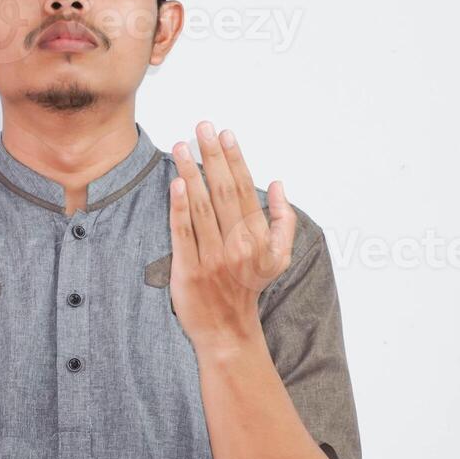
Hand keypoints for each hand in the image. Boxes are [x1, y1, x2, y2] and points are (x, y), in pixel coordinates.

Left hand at [167, 121, 295, 350]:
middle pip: (222, 191)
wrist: (227, 331)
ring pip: (201, 207)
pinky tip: (175, 184)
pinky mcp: (188, 270)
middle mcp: (237, 245)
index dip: (234, 159)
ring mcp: (212, 258)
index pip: (244, 189)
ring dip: (191, 173)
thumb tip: (278, 184)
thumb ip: (283, 220)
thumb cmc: (249, 287)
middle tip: (201, 127)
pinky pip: (183, 233)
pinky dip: (179, 208)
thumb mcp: (279, 257)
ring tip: (181, 147)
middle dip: (212, 156)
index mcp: (257, 237)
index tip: (225, 134)